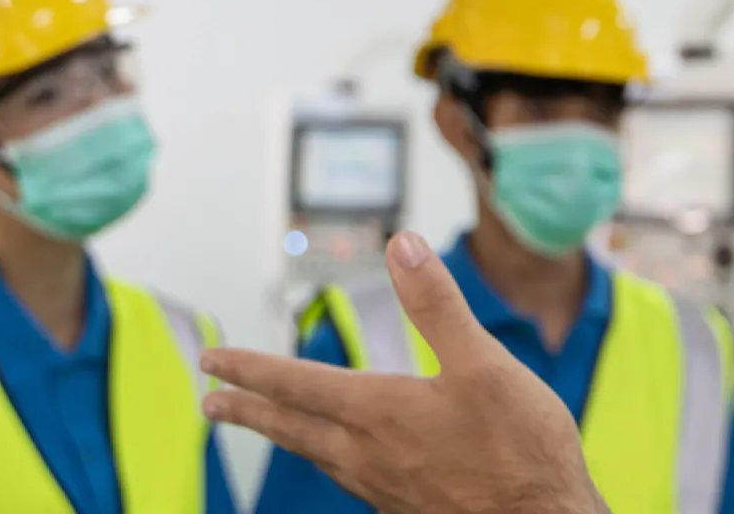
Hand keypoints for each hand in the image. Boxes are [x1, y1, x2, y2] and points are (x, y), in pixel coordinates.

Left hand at [200, 232, 606, 513]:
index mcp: (378, 412)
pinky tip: (340, 459)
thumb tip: (402, 247)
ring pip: (314, 456)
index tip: (211, 361)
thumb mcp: (485, 363)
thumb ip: (437, 305)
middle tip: (211, 402)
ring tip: (266, 424)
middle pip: (288, 428)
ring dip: (282, 435)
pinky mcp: (405, 508)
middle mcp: (367, 455)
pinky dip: (325, 459)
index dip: (248, 368)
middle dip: (246, 409)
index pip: (293, 384)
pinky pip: (346, 479)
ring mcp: (383, 488)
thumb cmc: (522, 451)